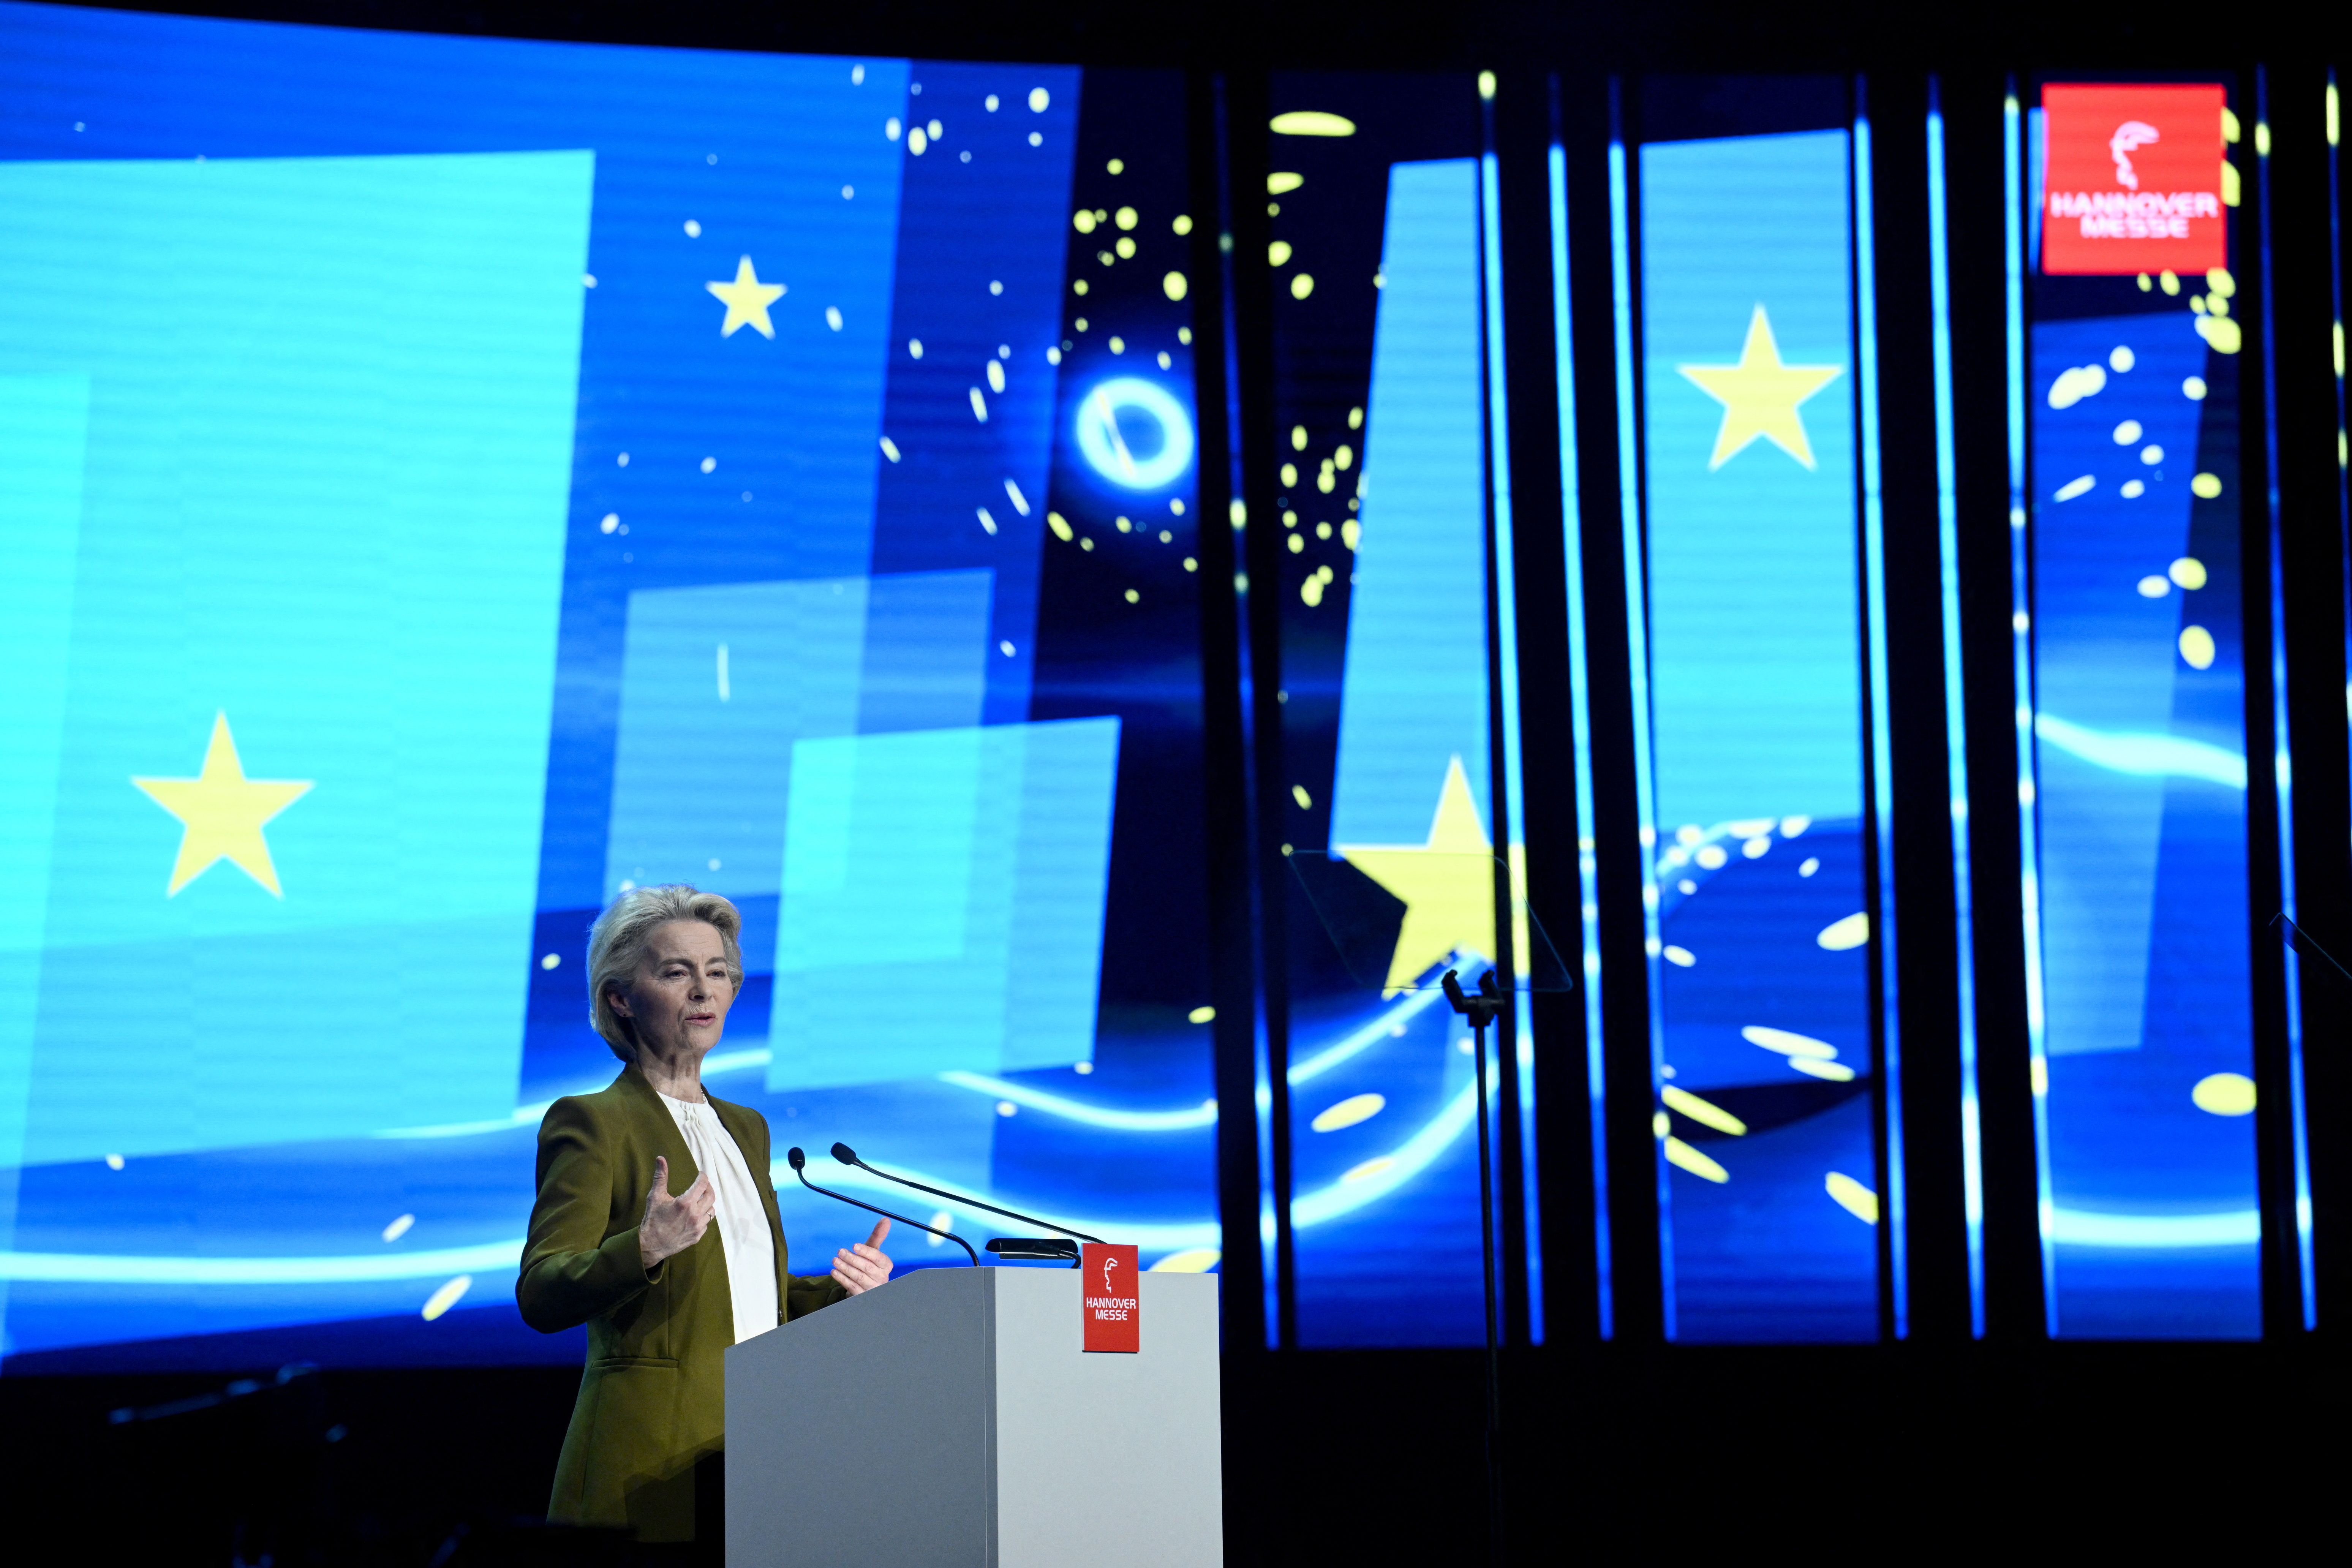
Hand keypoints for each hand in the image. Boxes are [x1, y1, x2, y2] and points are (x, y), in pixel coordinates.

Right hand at [639, 1155, 714, 1271]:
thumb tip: (661, 1158)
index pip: (702, 1184)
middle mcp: (695, 1214)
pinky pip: (706, 1223)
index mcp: (685, 1203)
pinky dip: (703, 1216)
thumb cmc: (652, 1219)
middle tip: (703, 1185)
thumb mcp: (655, 1196)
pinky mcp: (697, 1236)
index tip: (700, 1174)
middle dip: (708, 1188)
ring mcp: (697, 1226)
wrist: (650, 1245)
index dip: (702, 1176)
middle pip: (711, 1196)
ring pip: (711, 1210)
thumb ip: (660, 1176)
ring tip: (700, 1200)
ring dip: (707, 1203)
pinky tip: (696, 1214)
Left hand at [831, 1219, 892, 1294]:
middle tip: (840, 1252)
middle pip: (867, 1267)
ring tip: (835, 1260)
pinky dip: (842, 1279)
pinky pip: (852, 1287)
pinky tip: (834, 1272)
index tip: (854, 1245)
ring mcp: (872, 1288)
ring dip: (845, 1268)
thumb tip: (886, 1219)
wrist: (864, 1286)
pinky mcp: (862, 1296)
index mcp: (886, 1265)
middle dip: (852, 1259)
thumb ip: (878, 1236)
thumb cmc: (868, 1265)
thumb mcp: (871, 1251)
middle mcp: (882, 1278)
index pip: (878, 1258)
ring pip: (858, 1277)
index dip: (866, 1251)